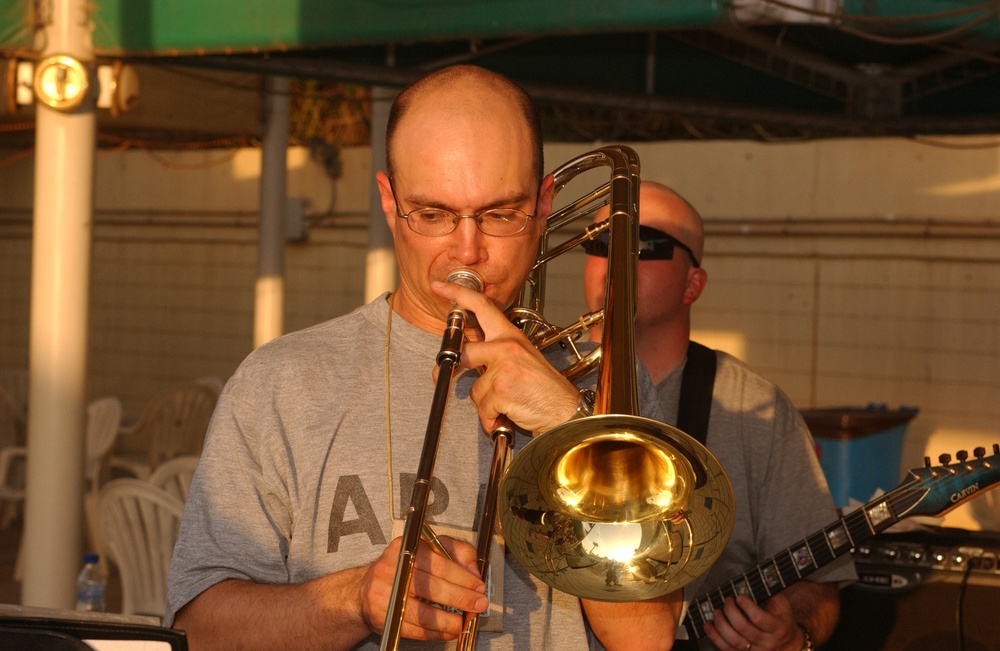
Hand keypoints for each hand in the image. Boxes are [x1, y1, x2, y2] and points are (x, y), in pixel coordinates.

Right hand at [359, 535, 487, 640]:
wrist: (364, 590)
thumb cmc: (403, 568)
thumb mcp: (429, 549)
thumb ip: (455, 552)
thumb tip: (473, 570)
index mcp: (406, 548)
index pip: (439, 564)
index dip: (463, 578)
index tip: (478, 587)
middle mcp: (391, 569)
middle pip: (432, 588)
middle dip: (461, 598)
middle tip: (478, 604)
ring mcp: (384, 595)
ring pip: (422, 613)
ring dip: (448, 621)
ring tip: (463, 622)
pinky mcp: (382, 617)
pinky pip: (413, 630)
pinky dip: (434, 632)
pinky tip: (447, 630)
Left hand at [431, 280, 578, 432]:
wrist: (565, 411)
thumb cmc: (544, 389)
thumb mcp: (522, 358)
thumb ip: (495, 351)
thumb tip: (467, 350)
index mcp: (511, 336)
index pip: (482, 306)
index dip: (457, 294)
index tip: (439, 286)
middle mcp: (507, 346)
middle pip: (464, 351)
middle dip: (452, 366)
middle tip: (441, 373)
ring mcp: (503, 366)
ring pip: (474, 388)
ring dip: (485, 402)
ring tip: (506, 403)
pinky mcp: (500, 389)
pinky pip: (482, 407)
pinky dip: (491, 417)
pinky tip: (507, 414)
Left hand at [703, 593, 804, 650]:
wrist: (789, 644)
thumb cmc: (782, 621)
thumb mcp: (783, 606)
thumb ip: (770, 596)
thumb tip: (749, 585)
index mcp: (778, 628)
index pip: (758, 618)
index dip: (746, 606)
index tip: (738, 597)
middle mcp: (767, 642)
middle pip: (743, 628)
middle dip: (730, 611)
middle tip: (727, 601)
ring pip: (733, 641)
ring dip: (721, 624)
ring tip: (716, 612)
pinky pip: (727, 649)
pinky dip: (715, 638)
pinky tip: (708, 627)